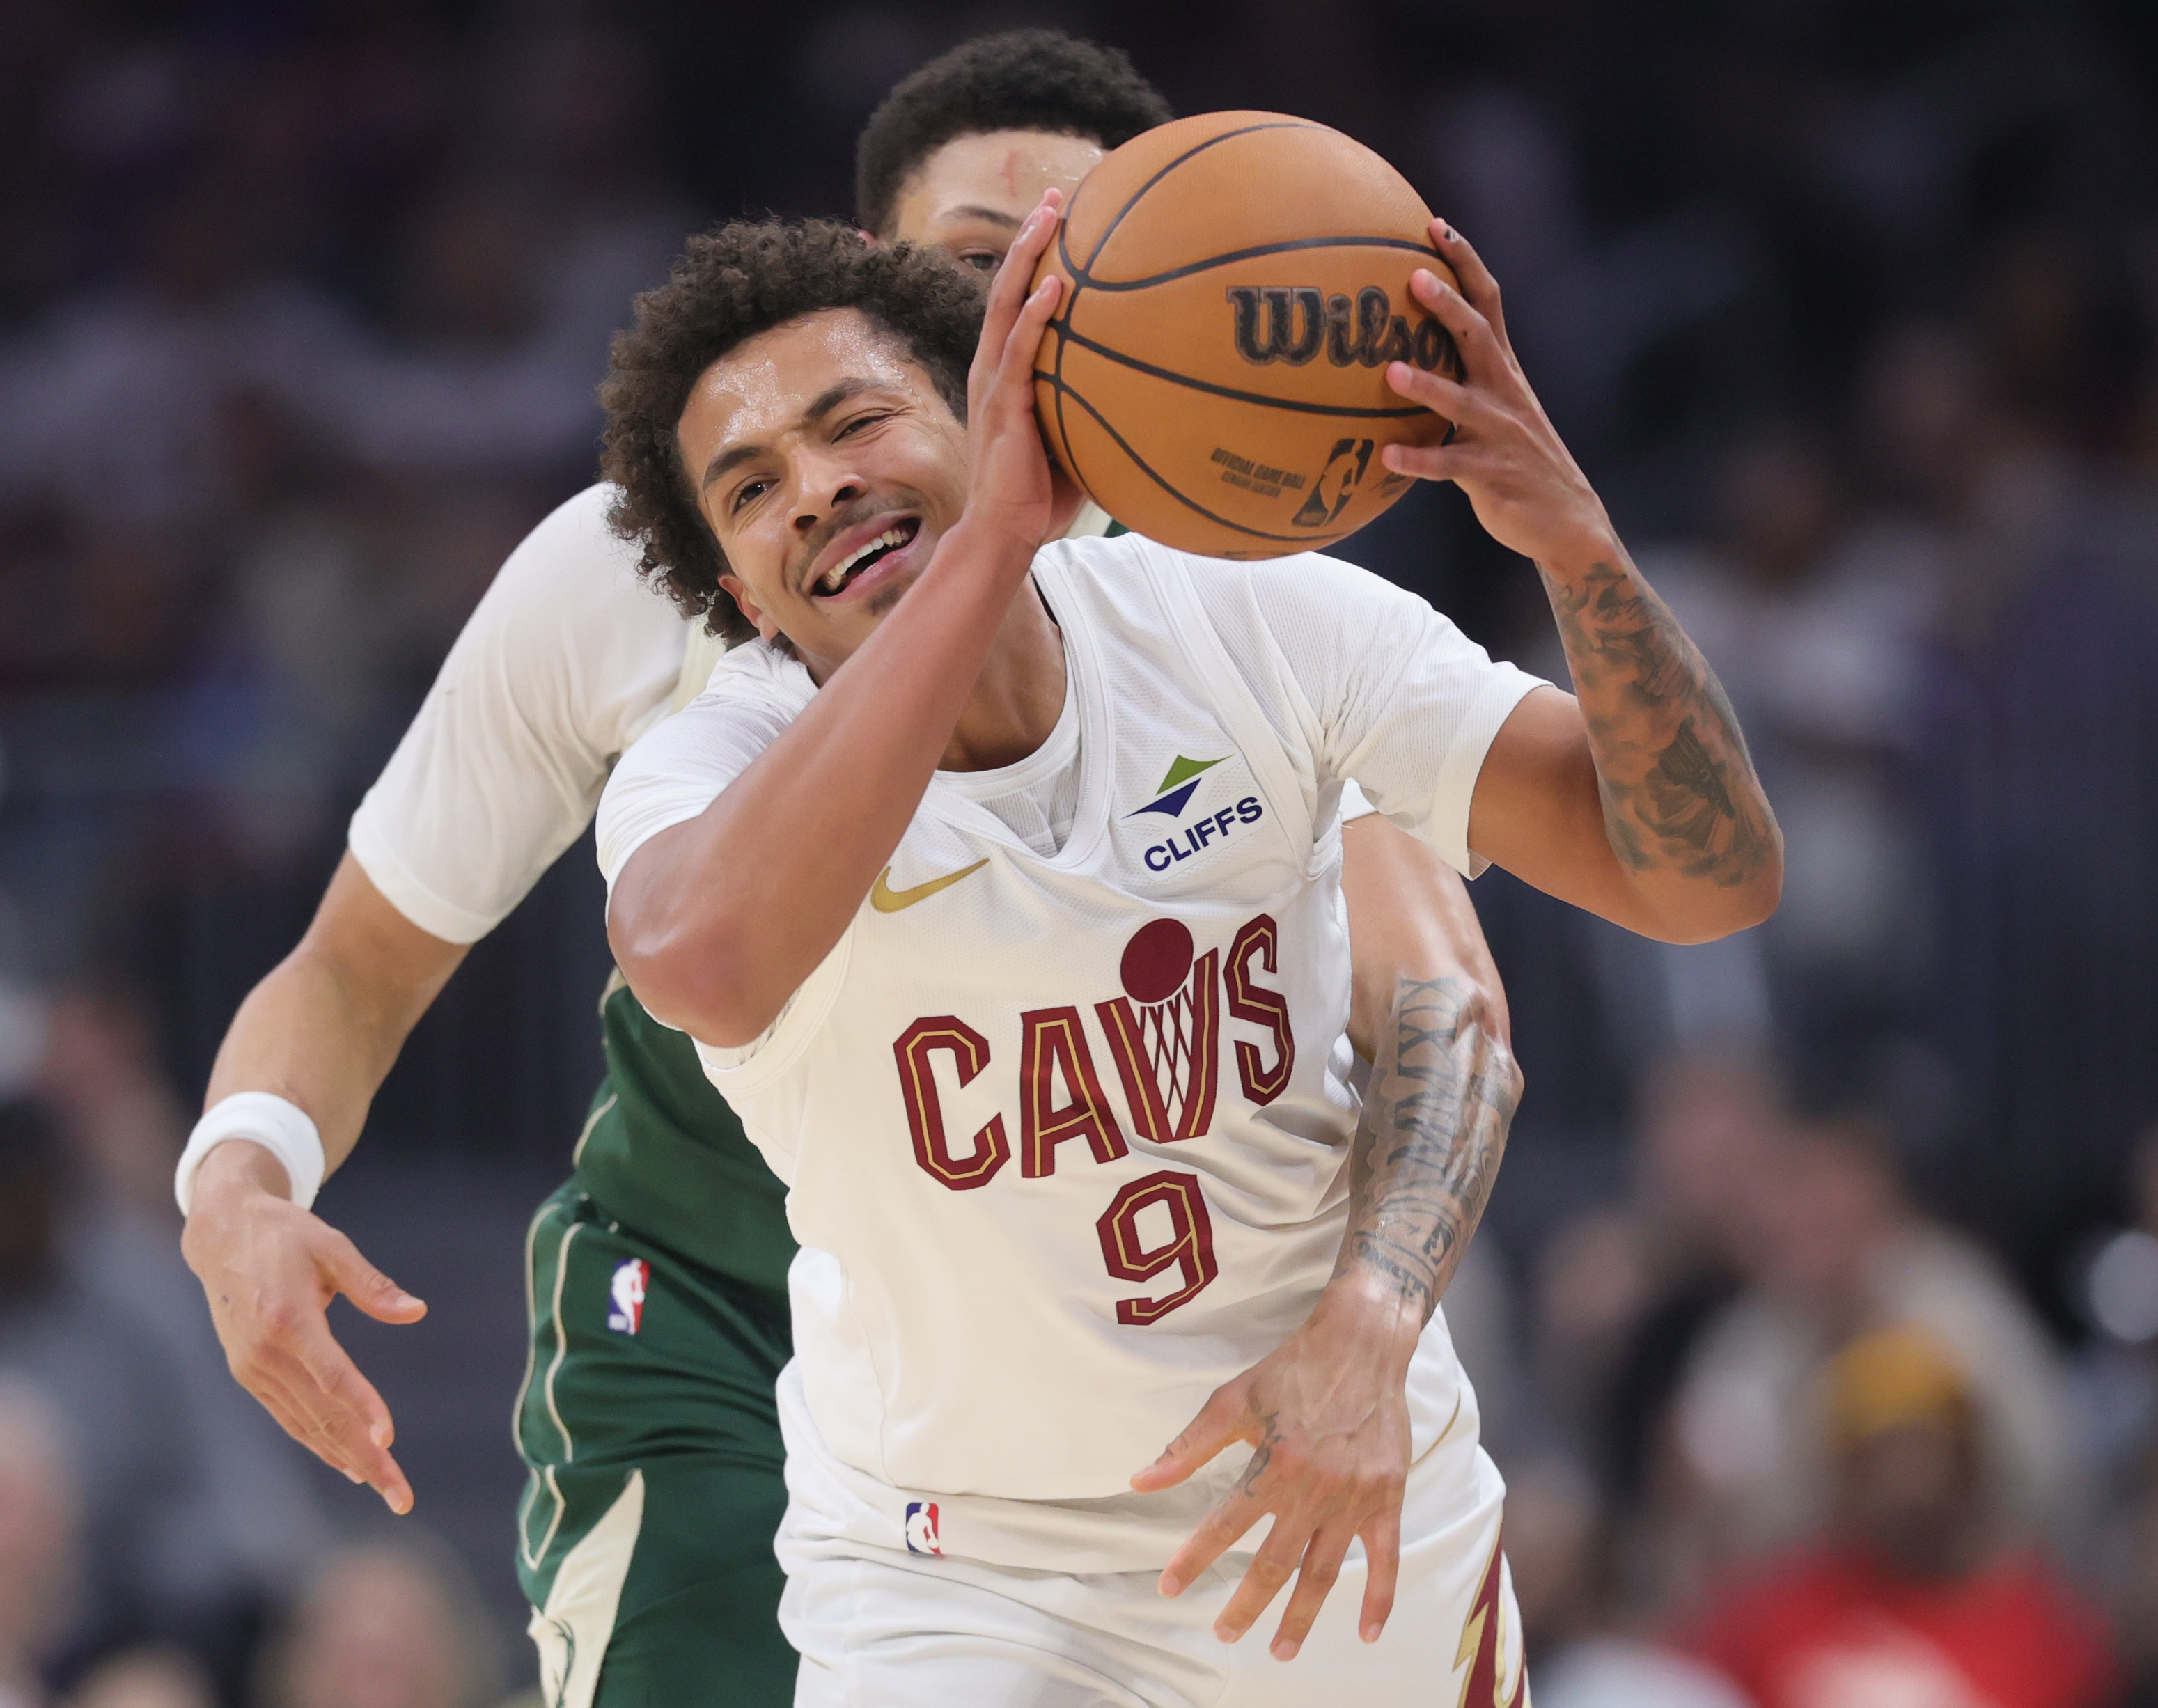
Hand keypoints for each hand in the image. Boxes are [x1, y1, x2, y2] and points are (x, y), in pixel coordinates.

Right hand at [180, 1140, 425, 1511]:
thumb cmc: (284, 1235)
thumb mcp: (332, 1246)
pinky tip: (348, 1462)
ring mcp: (253, 1369)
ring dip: (346, 1459)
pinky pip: (290, 1417)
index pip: (331, 1374)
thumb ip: (372, 1285)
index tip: (389, 1439)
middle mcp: (265, 1353)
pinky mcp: (249, 1374)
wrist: (221, 1234)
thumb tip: (416, 1312)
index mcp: (287, 1319)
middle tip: (402, 1495)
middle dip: (365, 1458)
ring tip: (386, 1488)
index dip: (361, 1407)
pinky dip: (319, 1442)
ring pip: (306, 1425)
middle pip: (322, 1415)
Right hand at [961, 190, 1082, 550]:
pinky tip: (1056, 285)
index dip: (1034, 260)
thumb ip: (1097, 408)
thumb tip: (1152, 392)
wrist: (1006, 532)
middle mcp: (994, 368)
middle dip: (1028, 238)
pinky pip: (1020, 351)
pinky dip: (1036, 315)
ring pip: (1007, 304)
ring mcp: (995, 383)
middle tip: (1053, 196)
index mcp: (1007, 373)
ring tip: (1048, 215)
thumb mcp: (1076, 439)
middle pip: (1008, 287)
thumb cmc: (1043, 495)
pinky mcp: (1004, 405)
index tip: (1059, 221)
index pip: (1018, 304)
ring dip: (1026, 256)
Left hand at [1132, 1277, 1420, 1659]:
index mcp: (1274, 1464)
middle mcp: (1314, 1489)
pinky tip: (1367, 1632)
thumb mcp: (1233, 1401)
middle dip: (1247, 1605)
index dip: (1194, 1559)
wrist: (1362, 1345)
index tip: (1169, 1587)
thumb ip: (1188, 1448)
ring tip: (1281, 1648)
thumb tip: (1139, 1481)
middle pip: (1275, 1563)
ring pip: (1324, 1572)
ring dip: (1302, 1616)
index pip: (1225, 1525)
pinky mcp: (1387, 1498)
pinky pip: (1385, 1558)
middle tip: (1224, 1633)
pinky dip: (1378, 1598)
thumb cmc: (1292, 1370)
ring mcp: (1355, 1498)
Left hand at [1382, 222, 1614, 566]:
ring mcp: (1499, 434)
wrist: (1567, 521)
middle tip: (1413, 276)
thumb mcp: (1494, 410)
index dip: (1464, 262)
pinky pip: (1449, 467)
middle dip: (1447, 304)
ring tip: (1392, 371)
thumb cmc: (1515, 462)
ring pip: (1461, 403)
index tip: (1435, 225)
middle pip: (1477, 337)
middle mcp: (1503, 393)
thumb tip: (1397, 354)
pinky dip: (1418, 460)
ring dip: (1427, 386)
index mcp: (1504, 371)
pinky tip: (1386, 456)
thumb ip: (1458, 380)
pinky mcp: (1491, 476)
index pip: (1488, 302)